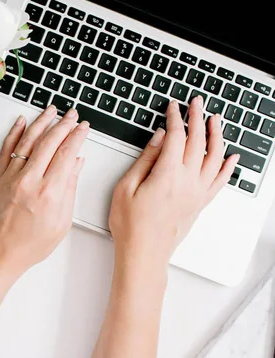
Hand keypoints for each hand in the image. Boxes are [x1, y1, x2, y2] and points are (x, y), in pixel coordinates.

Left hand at [0, 105, 89, 276]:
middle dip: (64, 125)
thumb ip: (70, 189)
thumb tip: (76, 164)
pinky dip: (14, 133)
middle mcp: (29, 181)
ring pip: (28, 141)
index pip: (66, 154)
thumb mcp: (62, 222)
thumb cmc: (31, 244)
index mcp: (49, 193)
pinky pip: (6, 150)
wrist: (0, 252)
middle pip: (49, 142)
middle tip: (72, 115)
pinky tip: (22, 122)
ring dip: (41, 122)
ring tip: (51, 110)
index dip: (77, 137)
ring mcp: (11, 178)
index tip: (83, 128)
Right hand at [109, 96, 238, 270]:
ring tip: (216, 120)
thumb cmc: (131, 225)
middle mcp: (187, 181)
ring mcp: (197, 193)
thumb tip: (158, 139)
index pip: (176, 137)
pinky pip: (220, 181)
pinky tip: (232, 157)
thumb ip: (145, 160)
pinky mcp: (200, 204)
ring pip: (214, 157)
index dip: (175, 118)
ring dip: (216, 135)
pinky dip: (228, 167)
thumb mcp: (126, 187)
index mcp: (167, 175)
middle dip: (197, 119)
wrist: (144, 253)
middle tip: (196, 104)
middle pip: (198, 142)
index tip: (173, 107)